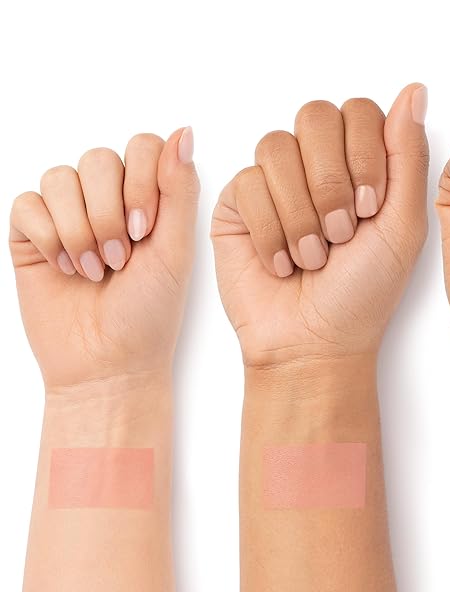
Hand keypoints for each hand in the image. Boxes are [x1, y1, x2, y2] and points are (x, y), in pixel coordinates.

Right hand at [10, 128, 199, 388]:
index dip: (140, 181)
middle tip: (120, 260)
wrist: (108, 364)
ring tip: (94, 271)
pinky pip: (27, 205)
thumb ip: (178, 190)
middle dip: (108, 213)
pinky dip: (49, 238)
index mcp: (149, 201)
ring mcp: (68, 215)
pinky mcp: (32, 234)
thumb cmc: (149, 314)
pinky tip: (66, 268)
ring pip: (59, 178)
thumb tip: (183, 131)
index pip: (140, 147)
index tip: (146, 231)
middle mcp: (108, 201)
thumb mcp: (175, 251)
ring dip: (79, 230)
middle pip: (98, 159)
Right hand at [211, 84, 428, 367]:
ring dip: (300, 213)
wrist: (313, 343)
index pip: (359, 112)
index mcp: (361, 164)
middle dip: (330, 182)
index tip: (369, 209)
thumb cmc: (362, 294)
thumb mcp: (403, 226)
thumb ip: (407, 156)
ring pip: (276, 148)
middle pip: (315, 116)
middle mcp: (317, 166)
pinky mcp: (238, 203)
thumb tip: (414, 90)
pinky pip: (246, 184)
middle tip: (340, 234)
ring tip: (310, 258)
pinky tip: (280, 264)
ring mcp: (275, 182)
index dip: (363, 155)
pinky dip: (270, 231)